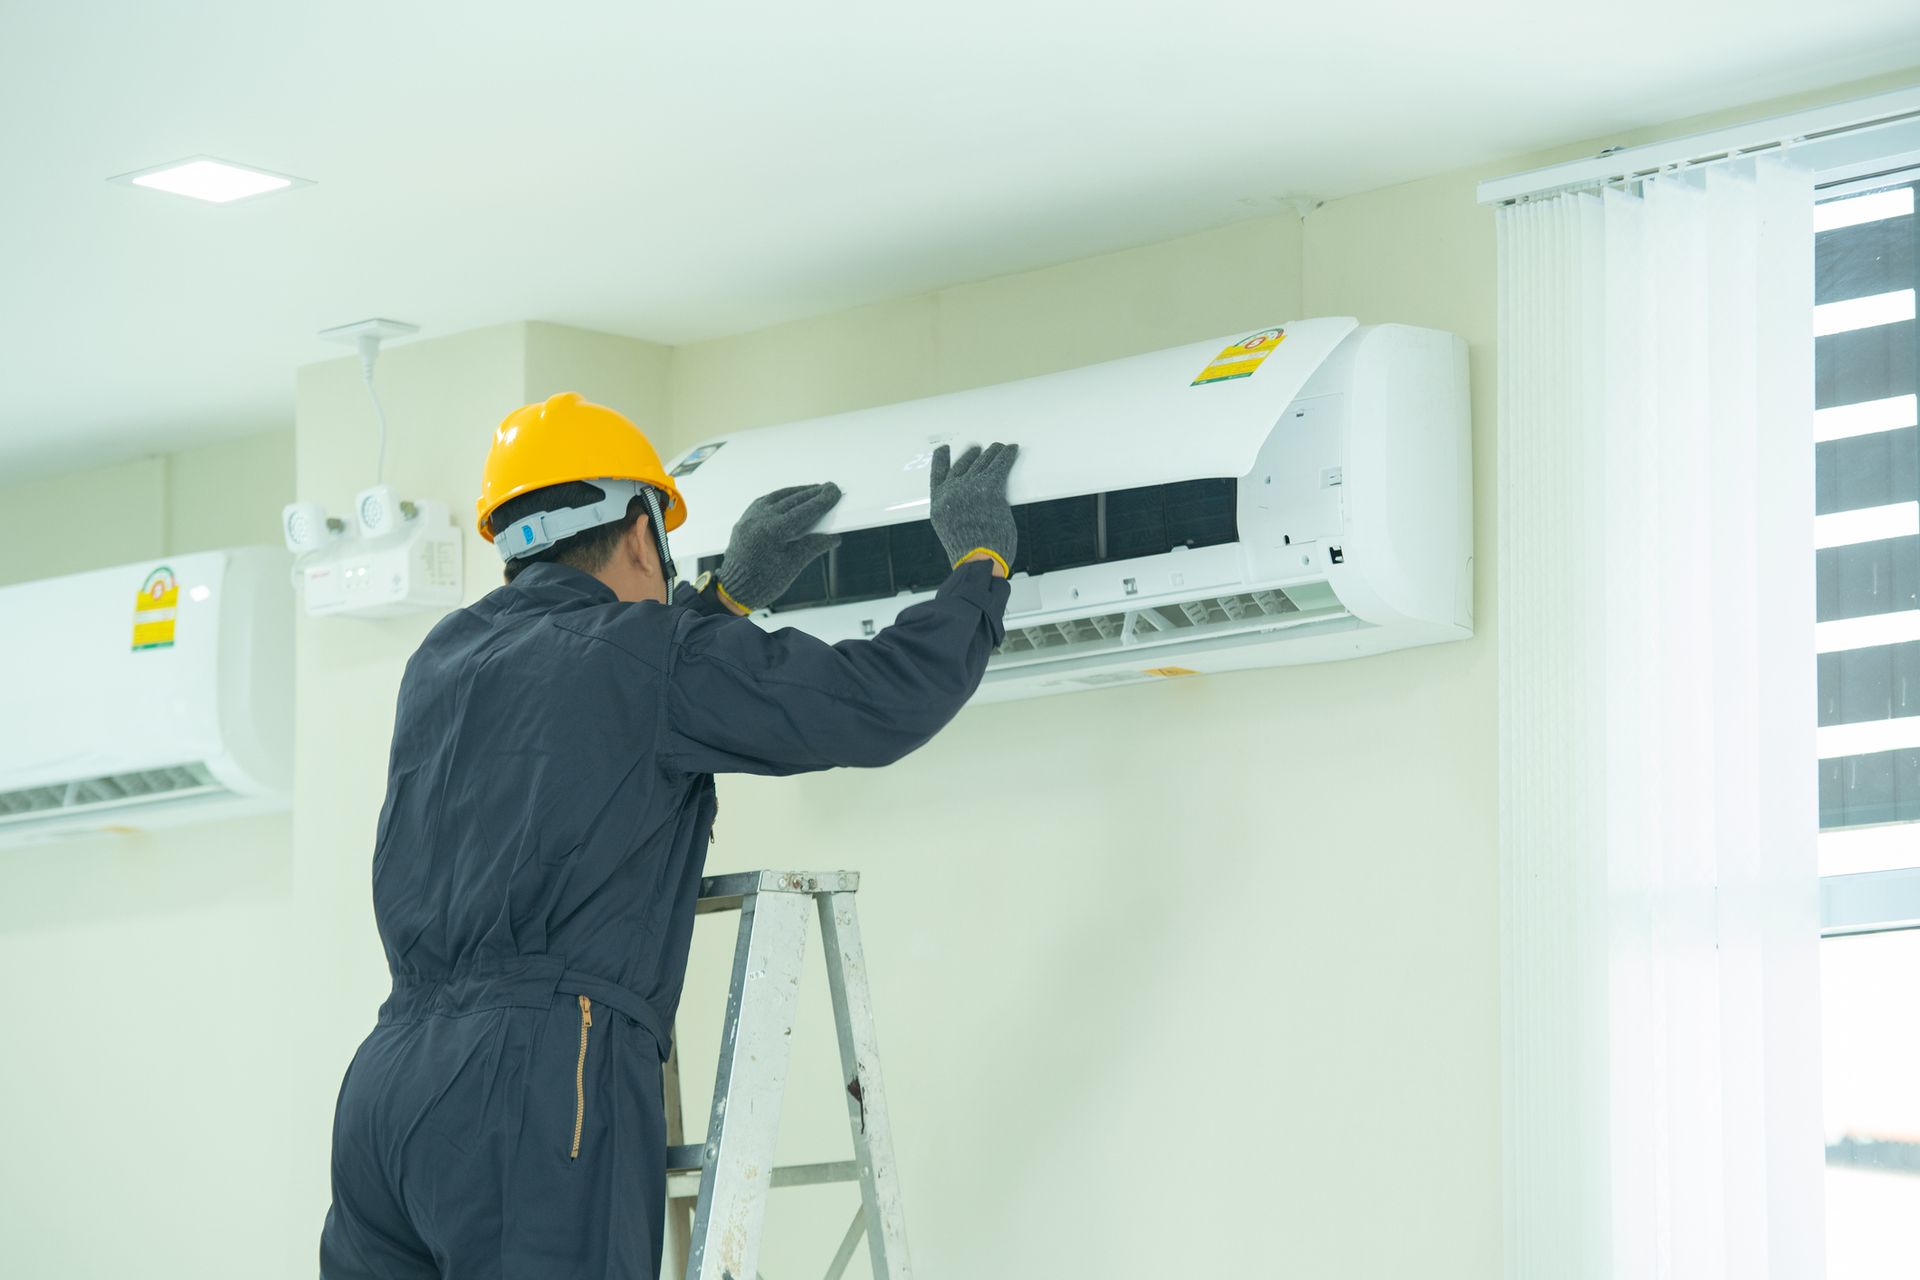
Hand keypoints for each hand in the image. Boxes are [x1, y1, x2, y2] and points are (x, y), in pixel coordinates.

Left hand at [716, 483, 841, 611]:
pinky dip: (781, 497)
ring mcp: (750, 517)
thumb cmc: (763, 583)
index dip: (822, 501)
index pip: (804, 511)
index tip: (835, 492)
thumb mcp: (792, 567)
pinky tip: (791, 497)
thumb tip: (833, 537)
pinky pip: (765, 501)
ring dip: (798, 492)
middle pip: (793, 500)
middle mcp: (759, 519)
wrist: (733, 591)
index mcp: (772, 532)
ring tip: (815, 490)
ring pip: (778, 497)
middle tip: (830, 488)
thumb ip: (813, 546)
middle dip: (813, 493)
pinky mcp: (745, 519)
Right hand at [929, 443, 1017, 573]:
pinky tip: (1011, 450)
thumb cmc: (969, 555)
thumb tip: (971, 508)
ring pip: (983, 463)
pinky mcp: (989, 488)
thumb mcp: (952, 532)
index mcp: (939, 503)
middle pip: (963, 466)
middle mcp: (951, 491)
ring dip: (992, 453)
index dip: (941, 460)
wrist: (977, 561)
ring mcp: (969, 488)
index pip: (937, 475)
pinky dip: (1007, 456)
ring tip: (998, 447)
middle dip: (973, 456)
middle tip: (979, 449)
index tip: (943, 450)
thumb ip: (956, 515)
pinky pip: (1000, 466)